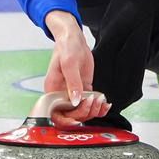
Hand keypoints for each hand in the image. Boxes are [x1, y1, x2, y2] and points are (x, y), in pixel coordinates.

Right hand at [43, 10, 110, 126]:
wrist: (74, 38)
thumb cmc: (66, 47)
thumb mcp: (69, 63)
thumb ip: (72, 83)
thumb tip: (75, 101)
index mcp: (53, 90)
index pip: (56, 113)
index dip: (66, 120)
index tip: (78, 120)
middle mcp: (61, 94)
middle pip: (71, 115)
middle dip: (84, 112)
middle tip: (95, 102)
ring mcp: (73, 93)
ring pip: (82, 111)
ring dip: (94, 110)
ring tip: (102, 102)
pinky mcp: (83, 89)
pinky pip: (90, 103)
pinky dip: (99, 106)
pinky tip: (106, 104)